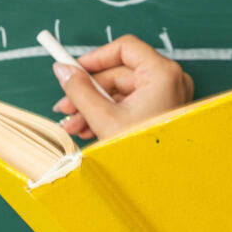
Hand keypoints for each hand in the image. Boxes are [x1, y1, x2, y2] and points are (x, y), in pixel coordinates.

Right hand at [51, 34, 194, 140]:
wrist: (166, 184)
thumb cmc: (144, 153)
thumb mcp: (104, 118)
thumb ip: (80, 90)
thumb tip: (62, 70)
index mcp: (162, 73)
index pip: (124, 48)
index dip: (95, 58)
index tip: (72, 69)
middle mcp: (168, 80)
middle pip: (119, 73)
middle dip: (87, 92)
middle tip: (64, 106)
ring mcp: (166, 96)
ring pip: (121, 92)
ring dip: (93, 107)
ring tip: (73, 125)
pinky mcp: (161, 111)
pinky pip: (130, 105)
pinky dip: (109, 114)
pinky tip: (88, 129)